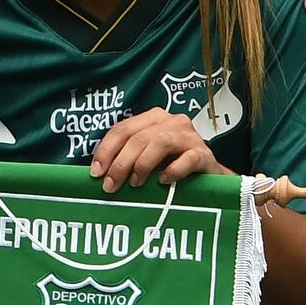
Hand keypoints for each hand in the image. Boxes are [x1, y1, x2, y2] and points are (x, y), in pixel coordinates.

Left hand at [87, 108, 219, 192]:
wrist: (208, 178)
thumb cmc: (173, 166)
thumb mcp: (146, 158)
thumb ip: (126, 158)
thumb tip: (99, 173)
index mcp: (153, 118)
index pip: (123, 129)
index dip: (106, 150)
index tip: (96, 172)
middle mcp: (172, 121)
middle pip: (138, 137)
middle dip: (120, 163)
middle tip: (111, 186)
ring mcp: (190, 136)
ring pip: (160, 142)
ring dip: (143, 164)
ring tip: (136, 183)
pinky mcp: (204, 154)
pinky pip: (187, 159)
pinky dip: (173, 171)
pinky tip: (163, 181)